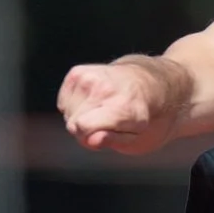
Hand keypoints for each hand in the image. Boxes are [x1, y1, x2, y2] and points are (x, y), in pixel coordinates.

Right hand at [57, 61, 174, 153]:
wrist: (150, 83)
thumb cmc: (144, 117)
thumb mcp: (137, 137)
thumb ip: (113, 140)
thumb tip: (92, 139)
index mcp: (123, 106)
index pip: (83, 126)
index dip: (89, 138)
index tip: (103, 136)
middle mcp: (105, 88)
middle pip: (73, 123)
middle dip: (85, 130)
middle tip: (106, 124)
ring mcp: (90, 77)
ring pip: (67, 113)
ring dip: (80, 117)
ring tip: (102, 111)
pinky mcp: (78, 72)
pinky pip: (63, 102)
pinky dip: (74, 106)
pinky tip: (93, 102)